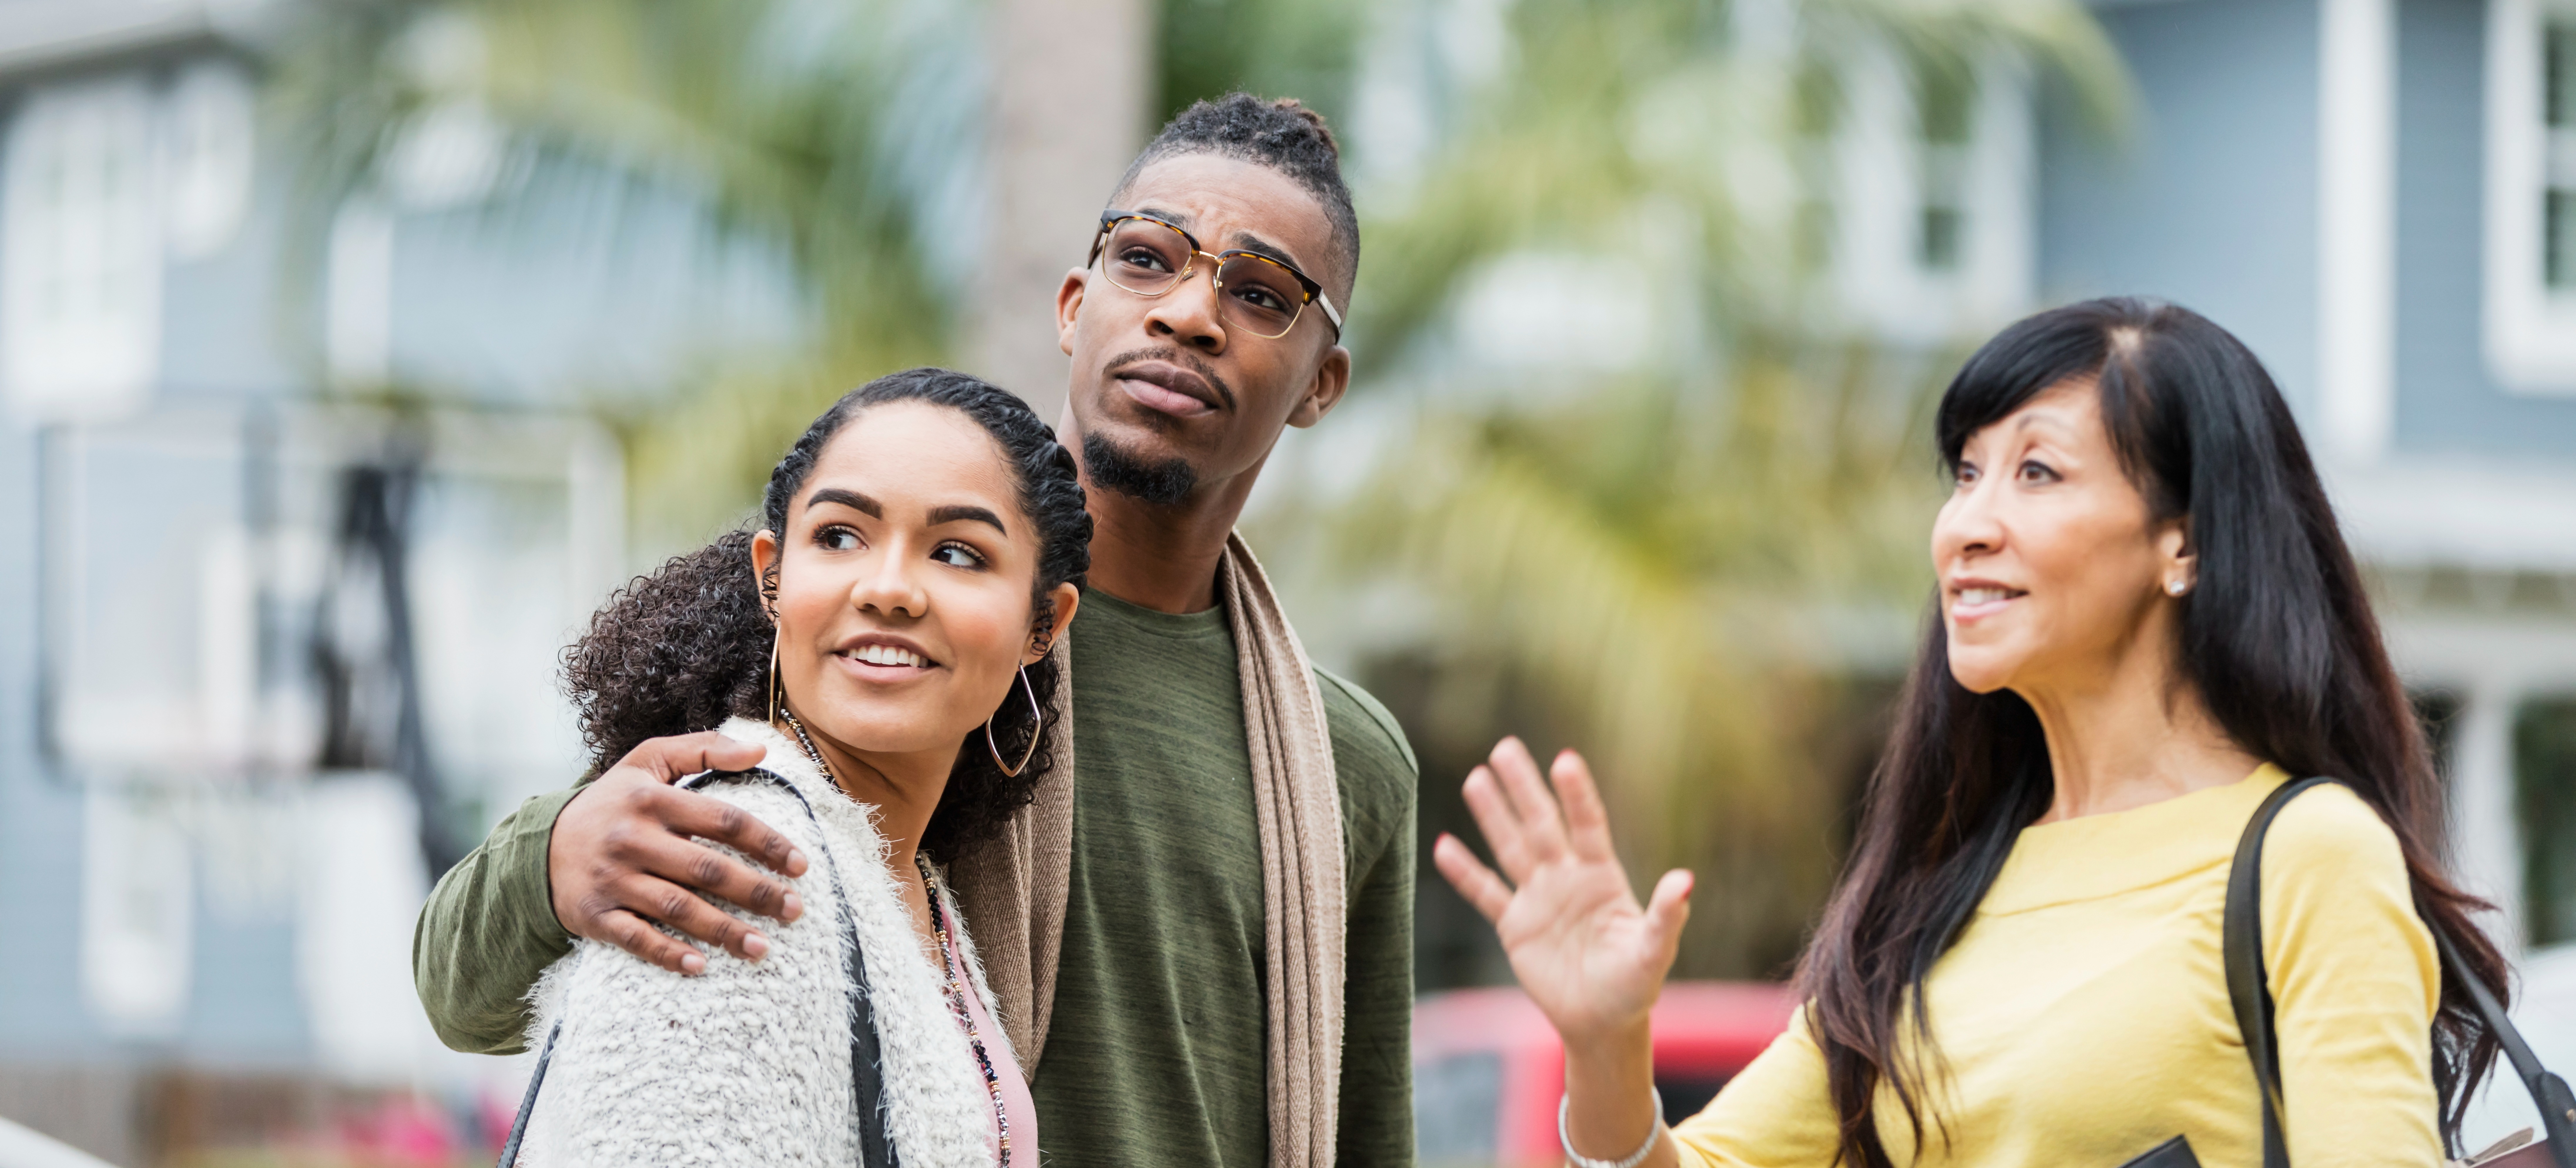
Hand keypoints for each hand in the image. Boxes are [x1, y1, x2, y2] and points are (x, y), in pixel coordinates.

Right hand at [550, 731, 811, 974]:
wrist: (541, 845)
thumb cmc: (612, 802)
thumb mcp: (649, 761)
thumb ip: (704, 748)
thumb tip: (760, 750)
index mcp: (652, 799)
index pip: (724, 820)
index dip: (767, 842)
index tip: (801, 865)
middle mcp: (632, 839)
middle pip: (707, 869)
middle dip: (756, 892)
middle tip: (795, 911)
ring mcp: (613, 879)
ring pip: (677, 909)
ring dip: (724, 931)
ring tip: (763, 947)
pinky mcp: (595, 915)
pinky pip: (636, 939)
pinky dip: (667, 953)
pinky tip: (701, 966)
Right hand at [1433, 737, 1692, 1047]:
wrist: (1602, 1022)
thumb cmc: (1634, 985)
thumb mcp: (1653, 952)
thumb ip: (1666, 916)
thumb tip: (1686, 881)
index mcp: (1602, 877)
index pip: (1587, 826)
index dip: (1576, 795)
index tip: (1564, 760)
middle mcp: (1567, 878)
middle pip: (1542, 825)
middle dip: (1524, 788)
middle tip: (1505, 748)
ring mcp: (1538, 899)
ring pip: (1511, 848)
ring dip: (1493, 815)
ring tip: (1477, 779)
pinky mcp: (1515, 926)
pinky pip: (1486, 893)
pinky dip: (1465, 872)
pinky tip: (1443, 846)